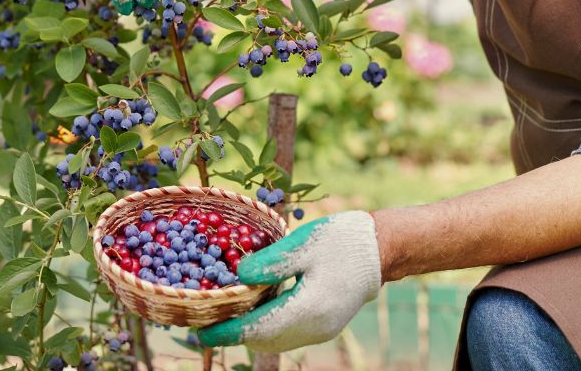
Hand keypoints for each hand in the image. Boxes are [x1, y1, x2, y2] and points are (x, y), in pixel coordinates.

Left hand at [197, 211, 382, 352]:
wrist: (380, 248)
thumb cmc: (341, 241)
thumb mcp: (303, 244)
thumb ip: (270, 262)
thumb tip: (238, 276)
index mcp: (307, 309)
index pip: (257, 329)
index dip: (226, 332)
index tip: (200, 331)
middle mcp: (314, 328)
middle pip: (263, 340)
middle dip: (233, 334)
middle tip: (206, 320)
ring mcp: (321, 330)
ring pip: (274, 340)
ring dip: (249, 332)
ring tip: (224, 316)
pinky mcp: (324, 324)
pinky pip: (286, 333)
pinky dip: (266, 326)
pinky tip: (254, 309)